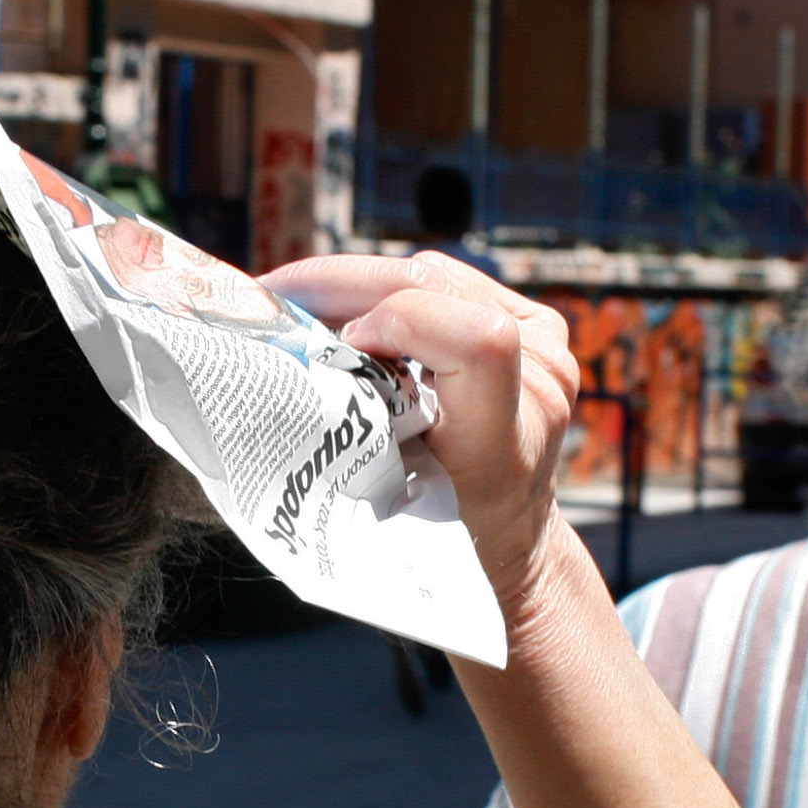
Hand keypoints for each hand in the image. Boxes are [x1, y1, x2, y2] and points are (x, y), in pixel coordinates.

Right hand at [261, 252, 579, 615]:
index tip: (337, 354)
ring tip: (297, 303)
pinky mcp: (537, 323)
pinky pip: (449, 279)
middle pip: (436, 285)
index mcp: (503, 441)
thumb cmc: (437, 532)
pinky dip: (389, 288)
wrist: (510, 535)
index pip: (478, 339)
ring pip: (435, 272)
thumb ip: (341, 442)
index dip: (399, 324)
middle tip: (272, 301)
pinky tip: (347, 310)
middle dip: (342, 285)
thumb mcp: (381, 505)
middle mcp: (539, 384)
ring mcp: (547, 346)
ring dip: (356, 282)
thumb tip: (260, 377)